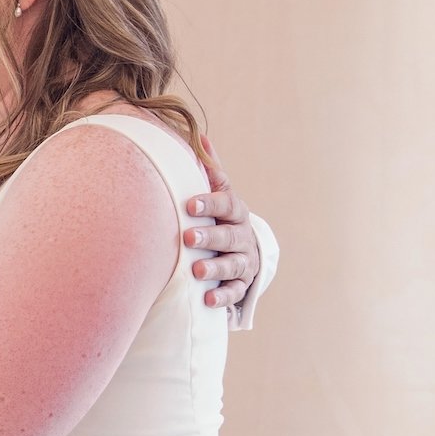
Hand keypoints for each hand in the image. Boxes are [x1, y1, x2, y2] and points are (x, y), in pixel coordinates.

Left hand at [184, 133, 260, 309]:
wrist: (243, 248)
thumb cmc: (220, 216)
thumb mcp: (218, 193)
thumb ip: (209, 169)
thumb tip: (199, 135)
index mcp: (235, 211)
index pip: (226, 204)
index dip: (210, 204)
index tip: (189, 205)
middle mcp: (242, 236)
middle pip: (230, 236)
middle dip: (211, 237)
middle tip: (189, 239)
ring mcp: (244, 261)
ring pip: (234, 266)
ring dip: (216, 268)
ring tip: (197, 271)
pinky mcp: (242, 284)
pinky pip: (234, 293)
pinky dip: (223, 298)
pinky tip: (208, 300)